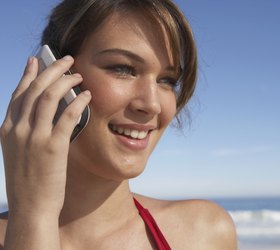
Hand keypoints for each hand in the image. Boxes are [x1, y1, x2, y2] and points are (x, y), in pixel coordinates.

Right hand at [0, 56, 90, 217]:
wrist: (31, 207)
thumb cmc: (29, 181)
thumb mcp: (19, 153)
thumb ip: (27, 132)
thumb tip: (46, 114)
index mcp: (7, 129)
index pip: (19, 93)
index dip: (30, 74)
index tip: (38, 61)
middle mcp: (17, 129)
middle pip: (34, 88)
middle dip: (52, 69)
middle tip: (67, 60)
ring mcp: (34, 137)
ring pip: (49, 96)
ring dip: (66, 81)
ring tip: (79, 74)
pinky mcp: (52, 147)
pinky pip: (67, 115)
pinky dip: (78, 102)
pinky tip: (88, 96)